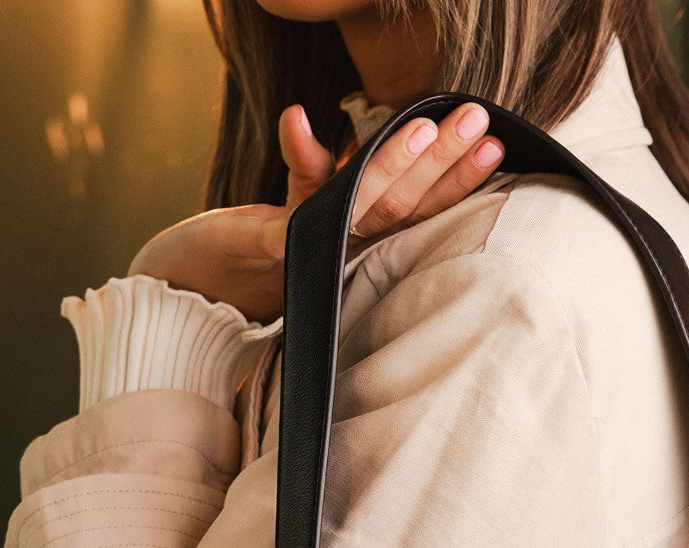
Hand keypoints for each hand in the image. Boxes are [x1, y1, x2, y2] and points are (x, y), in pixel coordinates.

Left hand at [126, 102, 504, 323]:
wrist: (193, 289)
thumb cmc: (249, 250)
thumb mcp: (294, 204)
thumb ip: (309, 167)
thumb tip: (306, 117)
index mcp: (362, 242)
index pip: (420, 208)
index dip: (457, 179)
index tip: (495, 145)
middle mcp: (344, 251)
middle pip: (403, 205)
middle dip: (444, 163)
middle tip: (478, 122)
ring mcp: (313, 249)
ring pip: (364, 205)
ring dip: (394, 165)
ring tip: (427, 127)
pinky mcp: (273, 245)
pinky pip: (293, 199)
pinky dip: (296, 154)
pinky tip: (297, 119)